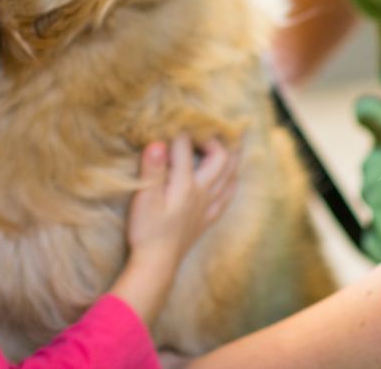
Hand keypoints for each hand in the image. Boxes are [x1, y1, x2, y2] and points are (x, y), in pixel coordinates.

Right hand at [109, 134, 237, 323]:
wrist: (156, 265)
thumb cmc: (147, 231)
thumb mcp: (144, 198)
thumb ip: (152, 169)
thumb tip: (158, 142)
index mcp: (186, 185)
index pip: (186, 149)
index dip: (181, 130)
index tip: (176, 115)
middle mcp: (201, 193)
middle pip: (220, 159)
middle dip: (218, 139)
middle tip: (213, 124)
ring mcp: (206, 207)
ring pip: (229, 177)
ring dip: (233, 157)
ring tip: (235, 142)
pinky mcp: (206, 219)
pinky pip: (226, 197)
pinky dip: (231, 182)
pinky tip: (231, 179)